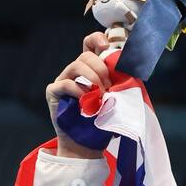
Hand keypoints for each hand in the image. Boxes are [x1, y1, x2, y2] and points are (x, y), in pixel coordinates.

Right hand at [45, 31, 112, 157]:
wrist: (86, 145)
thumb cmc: (101, 124)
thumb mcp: (115, 101)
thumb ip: (119, 85)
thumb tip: (132, 69)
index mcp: (89, 70)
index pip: (89, 45)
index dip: (97, 40)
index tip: (107, 45)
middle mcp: (75, 72)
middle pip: (86, 56)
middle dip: (101, 68)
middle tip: (109, 87)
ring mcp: (63, 80)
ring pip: (76, 65)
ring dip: (92, 78)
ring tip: (100, 94)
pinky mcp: (54, 92)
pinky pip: (66, 84)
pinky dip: (79, 91)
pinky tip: (86, 101)